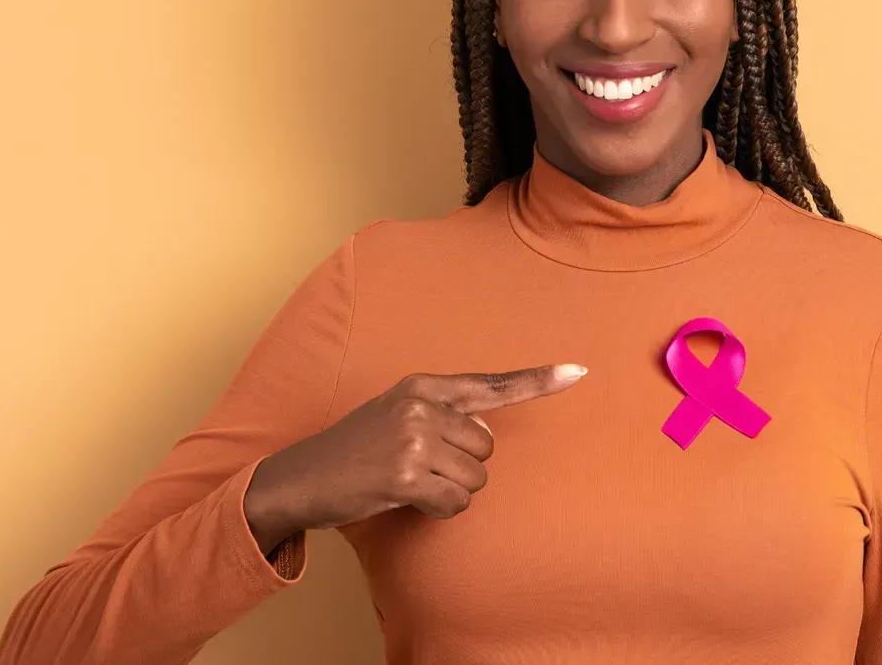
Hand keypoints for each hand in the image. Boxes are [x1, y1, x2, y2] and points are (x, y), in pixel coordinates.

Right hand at [244, 364, 586, 552]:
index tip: (578, 373)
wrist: (302, 477)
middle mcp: (422, 406)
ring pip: (475, 479)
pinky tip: (407, 501)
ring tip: (408, 483)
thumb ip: (442, 415)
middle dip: (461, 468)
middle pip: (486, 449)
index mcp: (424, 386)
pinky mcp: (407, 475)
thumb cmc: (355, 450)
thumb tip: (484, 434)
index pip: (491, 384)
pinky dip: (438, 510)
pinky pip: (455, 502)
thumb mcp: (396, 414)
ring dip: (449, 492)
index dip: (538, 381)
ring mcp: (414, 439)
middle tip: (417, 468)